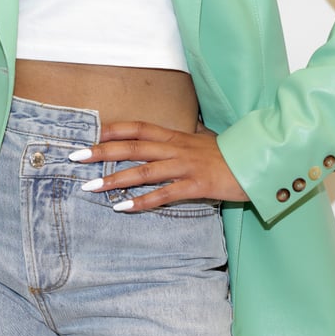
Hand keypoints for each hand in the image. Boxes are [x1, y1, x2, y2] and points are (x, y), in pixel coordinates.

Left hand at [74, 120, 248, 210]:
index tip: (91, 133)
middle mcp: (177, 148)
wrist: (259, 163)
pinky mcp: (197, 185)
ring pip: (144, 171)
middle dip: (102, 151)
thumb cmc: (228, 156)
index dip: (115, 129)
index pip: (140, 127)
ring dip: (115, 179)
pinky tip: (123, 208)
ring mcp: (186, 166)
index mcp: (176, 137)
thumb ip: (180, 143)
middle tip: (75, 156)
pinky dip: (142, 201)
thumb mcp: (201, 143)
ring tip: (91, 187)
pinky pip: (165, 194)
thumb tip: (160, 145)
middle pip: (133, 146)